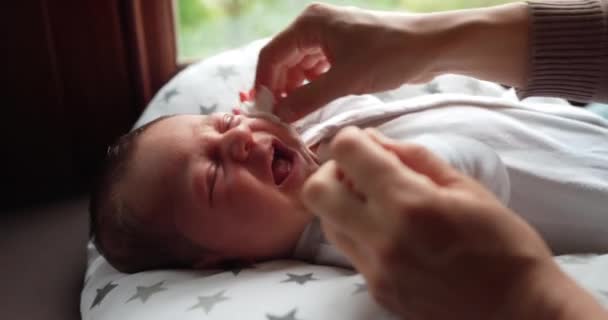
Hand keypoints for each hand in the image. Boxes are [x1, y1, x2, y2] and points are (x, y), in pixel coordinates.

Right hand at [255, 3, 439, 121]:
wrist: (430, 48)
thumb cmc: (389, 55)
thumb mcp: (344, 81)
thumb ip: (307, 99)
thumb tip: (279, 116)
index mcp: (310, 23)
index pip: (272, 54)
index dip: (264, 84)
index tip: (264, 111)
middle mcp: (315, 25)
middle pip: (283, 60)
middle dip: (280, 89)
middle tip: (279, 118)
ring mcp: (328, 36)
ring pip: (298, 67)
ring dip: (295, 90)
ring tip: (296, 115)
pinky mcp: (341, 48)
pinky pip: (316, 69)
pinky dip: (311, 86)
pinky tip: (313, 103)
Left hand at [301, 127, 569, 318]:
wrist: (517, 309)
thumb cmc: (503, 243)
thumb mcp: (466, 187)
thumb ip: (413, 157)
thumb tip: (373, 140)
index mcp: (409, 203)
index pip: (347, 153)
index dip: (351, 137)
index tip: (364, 140)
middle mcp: (382, 238)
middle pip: (316, 191)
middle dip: (331, 171)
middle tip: (359, 171)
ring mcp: (375, 269)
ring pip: (326, 222)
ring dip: (340, 202)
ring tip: (374, 200)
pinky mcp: (377, 290)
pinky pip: (349, 250)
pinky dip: (357, 230)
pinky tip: (387, 229)